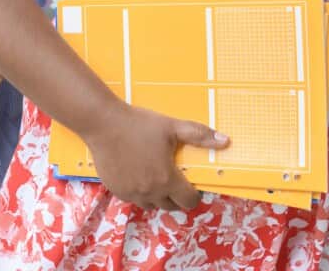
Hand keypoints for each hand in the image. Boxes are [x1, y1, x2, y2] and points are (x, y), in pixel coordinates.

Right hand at [84, 105, 228, 209]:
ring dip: (157, 196)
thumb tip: (226, 141)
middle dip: (176, 196)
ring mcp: (131, 193)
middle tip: (174, 179)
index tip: (191, 185)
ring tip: (155, 177)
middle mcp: (150, 192)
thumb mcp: (172, 126)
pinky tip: (137, 174)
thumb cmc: (139, 124)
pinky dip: (138, 192)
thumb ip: (199, 135)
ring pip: (151, 205)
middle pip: (171, 206)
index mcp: (167, 179)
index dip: (194, 195)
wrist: (103, 123)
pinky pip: (133, 199)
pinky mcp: (116, 190)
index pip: (189, 201)